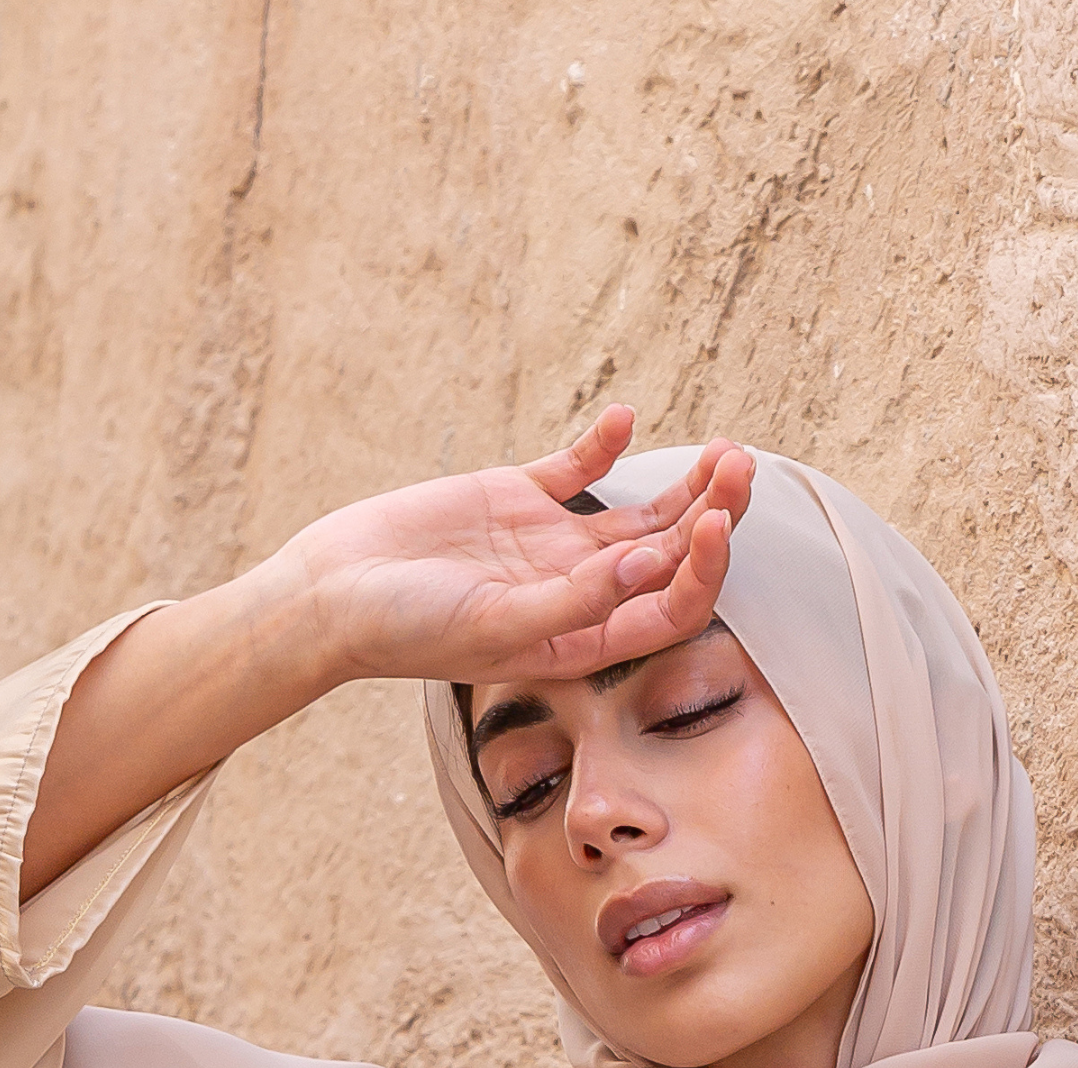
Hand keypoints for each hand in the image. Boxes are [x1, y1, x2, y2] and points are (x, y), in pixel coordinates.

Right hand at [284, 404, 754, 692]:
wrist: (334, 592)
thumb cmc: (408, 630)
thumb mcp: (496, 625)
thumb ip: (575, 600)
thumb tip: (647, 563)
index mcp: (582, 641)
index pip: (668, 608)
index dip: (704, 567)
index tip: (717, 520)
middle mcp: (578, 594)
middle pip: (670, 555)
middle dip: (714, 513)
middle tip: (742, 466)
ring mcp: (552, 545)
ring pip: (640, 512)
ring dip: (686, 483)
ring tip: (725, 447)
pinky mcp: (518, 498)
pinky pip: (577, 468)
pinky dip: (605, 444)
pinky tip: (624, 418)